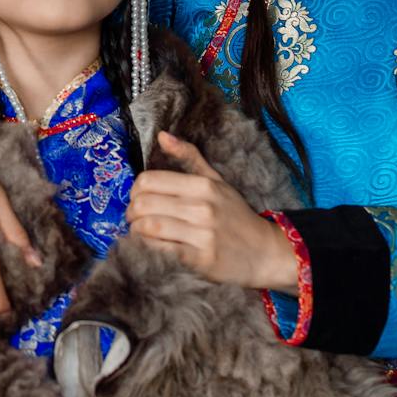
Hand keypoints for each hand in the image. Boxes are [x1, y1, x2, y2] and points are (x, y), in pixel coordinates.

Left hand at [125, 131, 299, 291]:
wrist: (265, 252)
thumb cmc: (236, 215)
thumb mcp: (217, 181)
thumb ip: (189, 156)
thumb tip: (162, 135)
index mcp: (203, 186)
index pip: (149, 180)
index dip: (135, 190)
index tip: (137, 199)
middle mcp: (202, 208)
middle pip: (144, 204)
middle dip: (131, 212)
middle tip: (134, 218)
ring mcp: (202, 235)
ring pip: (148, 227)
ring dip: (136, 231)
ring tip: (140, 232)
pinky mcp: (201, 261)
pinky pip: (160, 251)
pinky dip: (147, 248)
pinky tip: (150, 247)